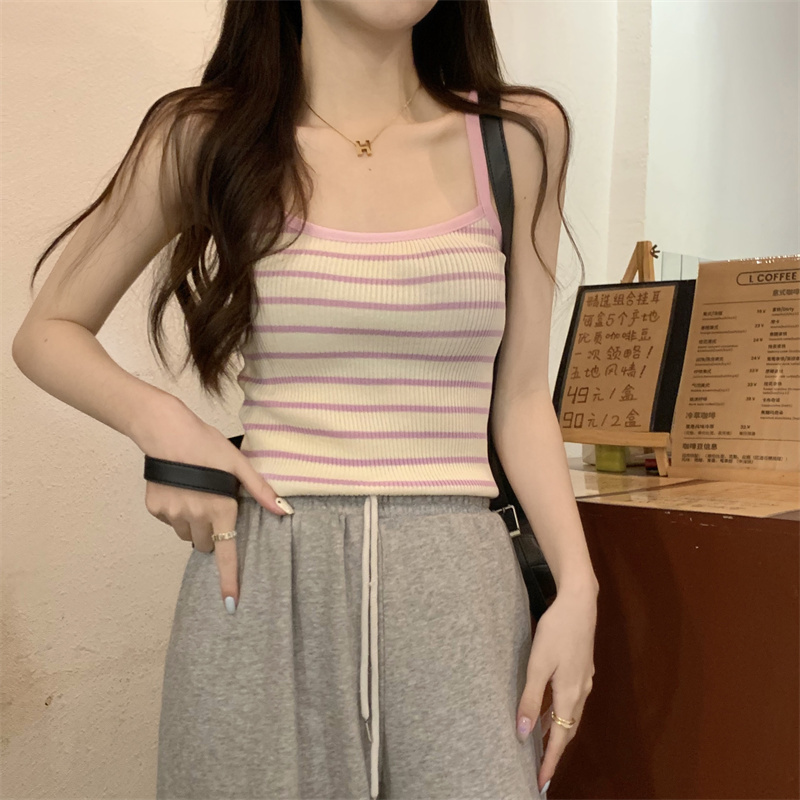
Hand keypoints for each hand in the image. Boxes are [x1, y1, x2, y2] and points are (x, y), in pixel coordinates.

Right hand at [135, 396, 291, 613]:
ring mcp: (172, 514)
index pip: (227, 552)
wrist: (166, 432)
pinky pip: (170, 522)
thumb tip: (283, 511)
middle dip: (211, 534)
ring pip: (187, 534)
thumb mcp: (238, 464)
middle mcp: (195, 516)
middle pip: (205, 544)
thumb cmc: (207, 445)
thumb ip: (260, 490)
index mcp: (220, 508)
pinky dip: (176, 513)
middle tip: (213, 508)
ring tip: (195, 494)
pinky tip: (179, 490)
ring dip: (193, 524)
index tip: (231, 603)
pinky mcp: (156, 509)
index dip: (229, 579)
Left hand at [515, 582, 597, 793]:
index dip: (550, 761)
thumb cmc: (557, 631)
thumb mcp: (538, 664)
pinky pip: (572, 700)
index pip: (560, 738)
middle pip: (569, 729)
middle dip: (555, 750)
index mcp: (570, 694)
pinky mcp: (582, 667)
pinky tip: (550, 708)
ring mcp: (584, 679)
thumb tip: (524, 733)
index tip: (540, 782)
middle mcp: (581, 691)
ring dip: (558, 731)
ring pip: (571, 714)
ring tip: (541, 745)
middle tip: (540, 768)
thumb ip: (531, 699)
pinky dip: (561, 712)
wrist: (579, 602)